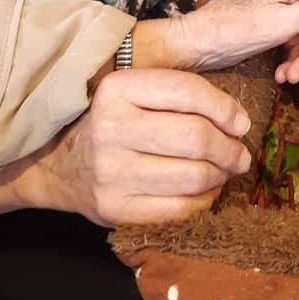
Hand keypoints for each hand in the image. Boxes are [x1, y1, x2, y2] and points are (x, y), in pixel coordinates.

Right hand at [28, 68, 251, 226]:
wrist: (58, 164)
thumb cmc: (113, 120)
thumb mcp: (134, 90)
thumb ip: (180, 93)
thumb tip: (238, 121)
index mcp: (117, 89)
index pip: (187, 92)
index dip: (224, 108)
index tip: (240, 122)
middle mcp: (110, 128)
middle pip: (195, 137)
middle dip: (229, 148)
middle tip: (239, 153)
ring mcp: (110, 173)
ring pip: (193, 176)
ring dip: (221, 175)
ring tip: (224, 170)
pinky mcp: (114, 210)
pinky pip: (180, 209)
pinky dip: (203, 201)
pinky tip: (205, 191)